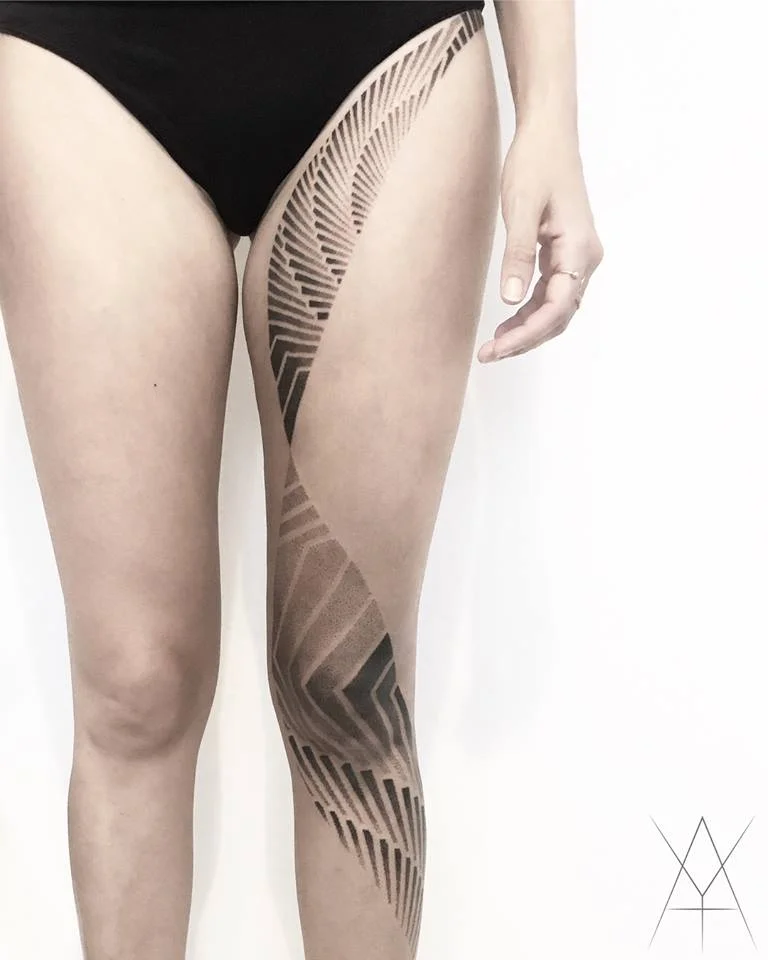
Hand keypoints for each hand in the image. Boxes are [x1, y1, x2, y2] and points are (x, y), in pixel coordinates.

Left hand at [478, 126, 602, 362]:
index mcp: (580, 250)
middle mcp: (586, 258)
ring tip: (493, 345)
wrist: (548, 132)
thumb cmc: (536, 162)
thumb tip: (510, 300)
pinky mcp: (565, 253)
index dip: (527, 334)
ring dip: (527, 329)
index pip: (557, 307)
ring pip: (556, 309)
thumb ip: (518, 255)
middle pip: (559, 316)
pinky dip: (529, 311)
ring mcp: (578, 257)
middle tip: (488, 355)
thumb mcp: (521, 208)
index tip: (497, 349)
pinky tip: (507, 320)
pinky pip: (551, 293)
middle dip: (525, 339)